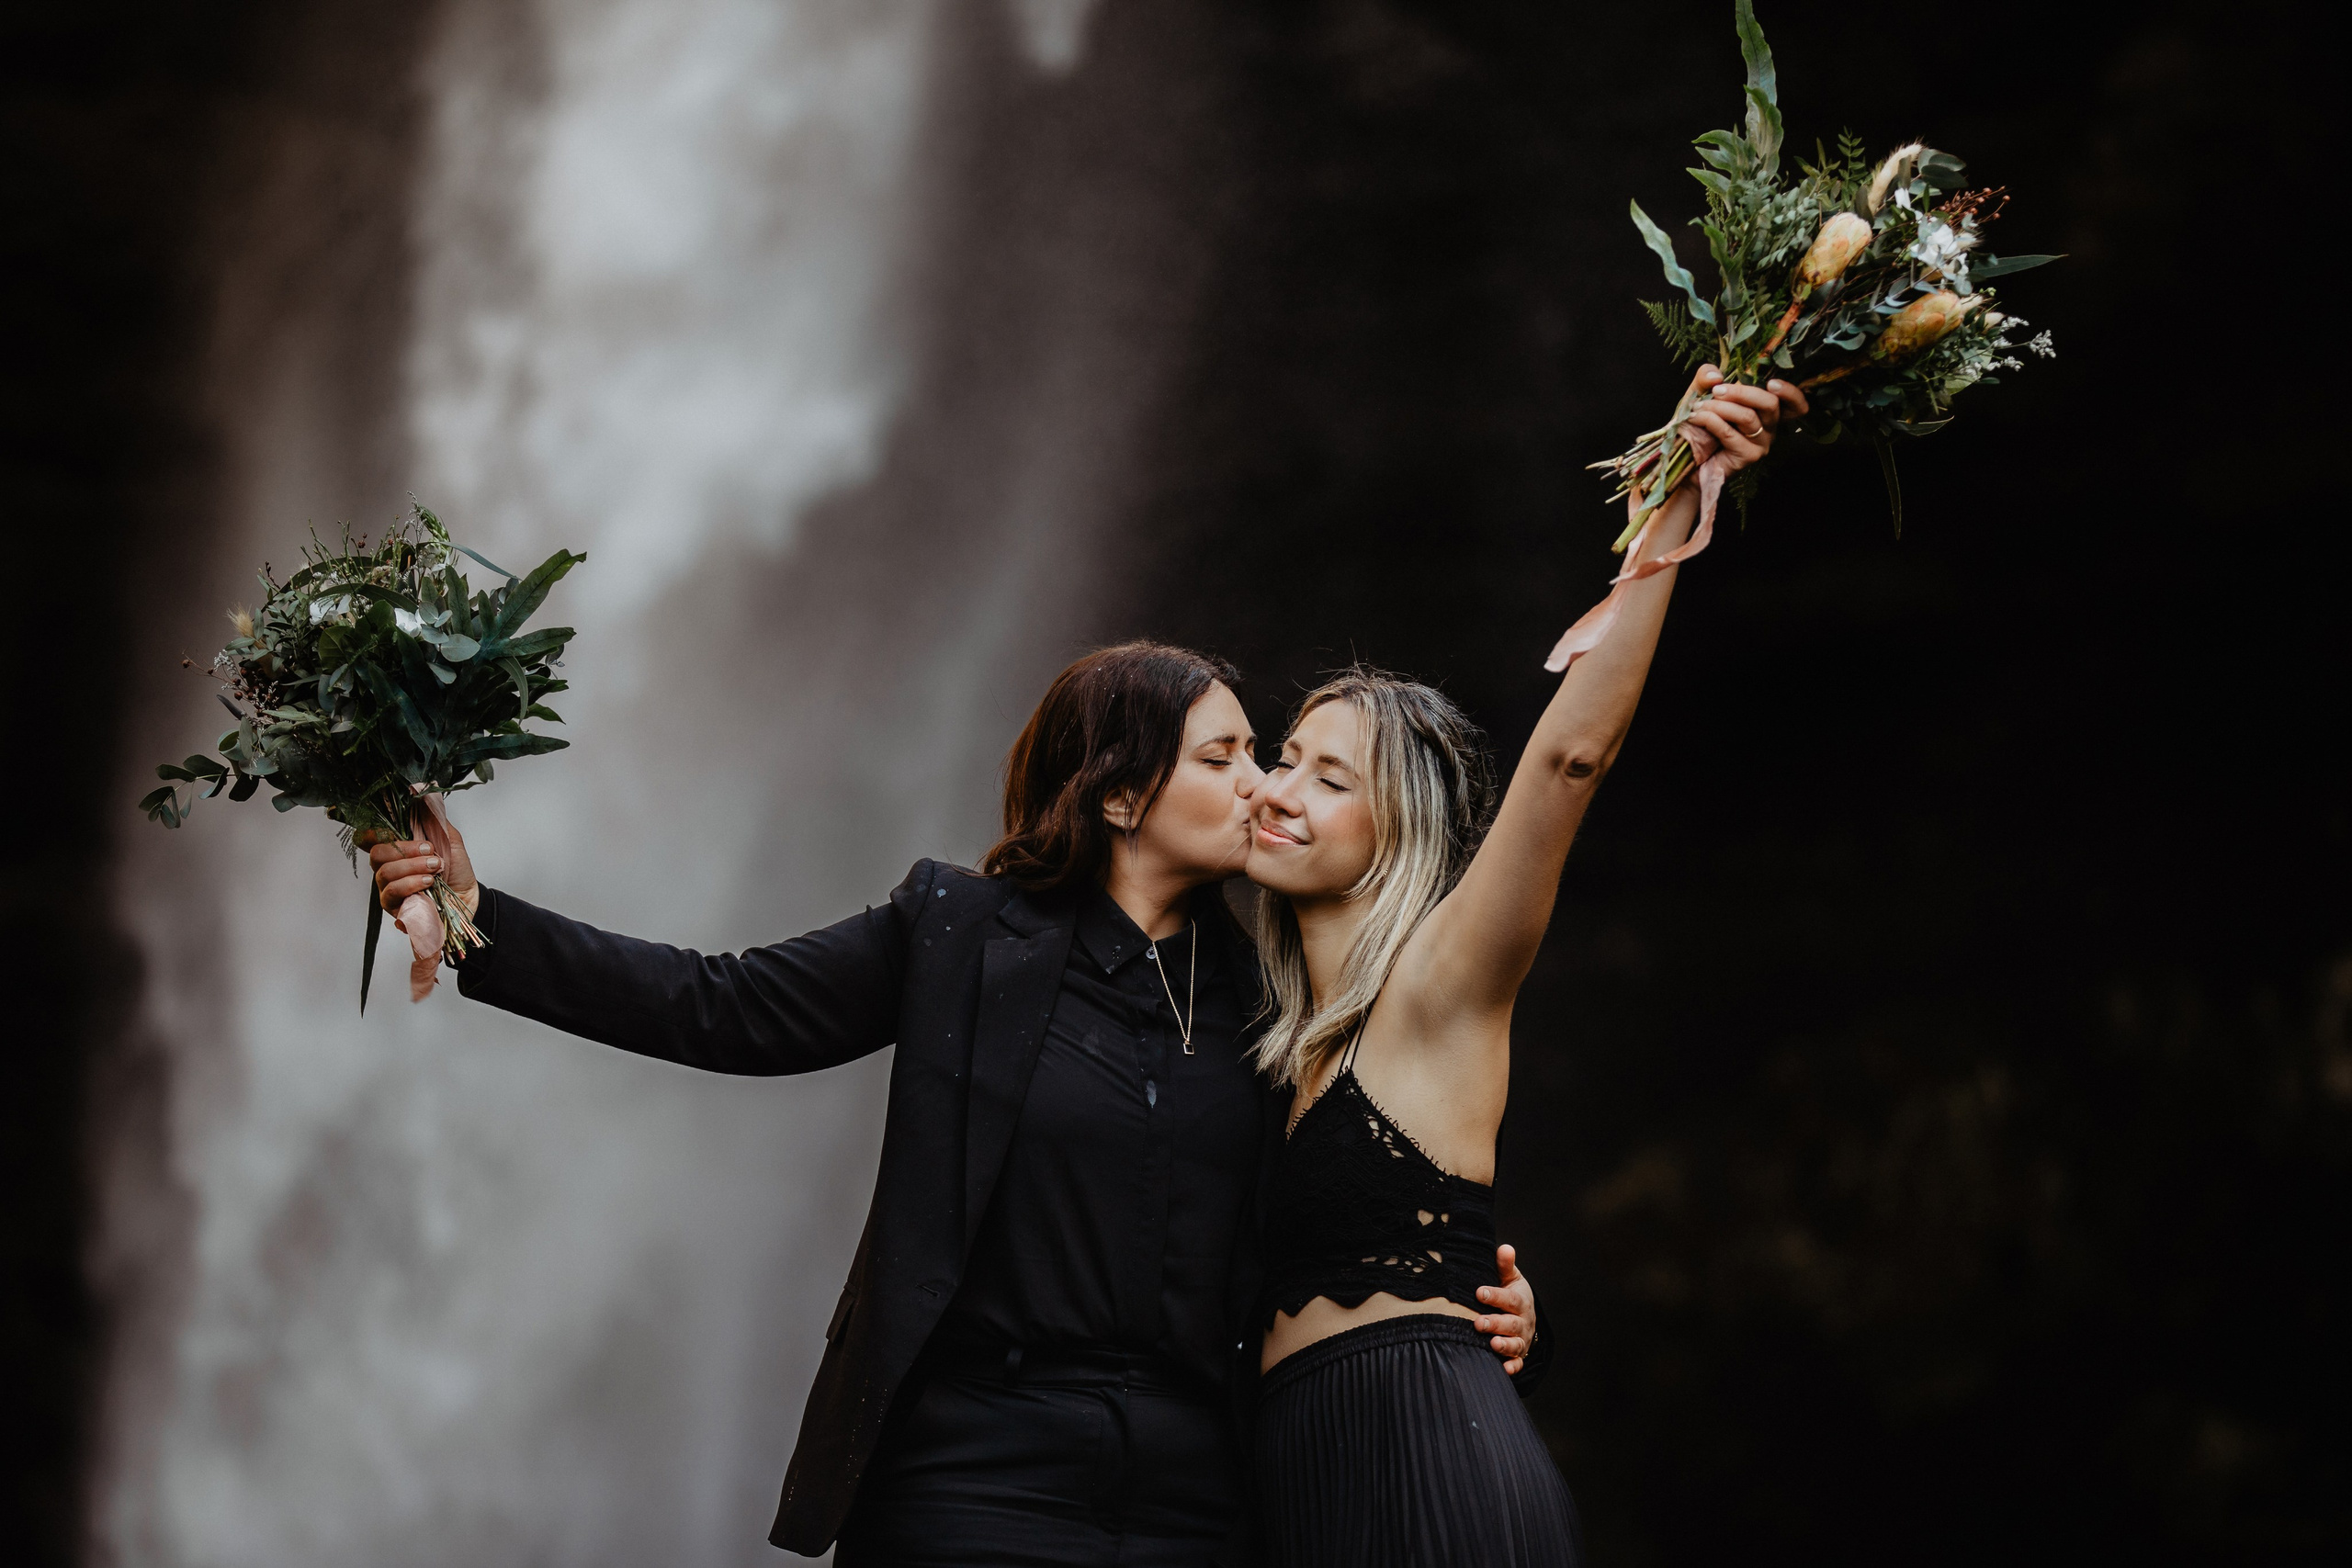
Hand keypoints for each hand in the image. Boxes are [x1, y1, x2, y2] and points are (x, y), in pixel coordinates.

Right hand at [360, 811, 478, 921]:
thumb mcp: (449, 839)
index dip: (373, 832)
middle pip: (376, 853)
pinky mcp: (393, 906)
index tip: (391, 830)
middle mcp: (388, 867)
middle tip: (429, 851)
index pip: (371, 837)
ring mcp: (388, 887)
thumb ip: (434, 820)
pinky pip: (392, 892)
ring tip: (435, 868)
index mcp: (397, 848)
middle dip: (404, 849)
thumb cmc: (456, 869)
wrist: (468, 895)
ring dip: (413, 867)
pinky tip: (427, 882)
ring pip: (385, 872)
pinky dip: (410, 884)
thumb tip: (423, 798)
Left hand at [1473, 1243, 1537, 1375]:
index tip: (1479, 1292)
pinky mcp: (1518, 1355)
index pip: (1510, 1299)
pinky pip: (1517, 1363)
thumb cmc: (1511, 1294)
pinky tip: (1503, 1369)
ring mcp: (1521, 1339)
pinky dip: (1512, 1367)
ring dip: (1505, 1346)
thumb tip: (1505, 1248)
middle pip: (1511, 1323)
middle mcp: (1523, 1322)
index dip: (1496, 1296)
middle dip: (1495, 1323)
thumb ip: (1505, 1265)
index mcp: (1521, 1301)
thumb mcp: (1510, 1279)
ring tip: (1492, 1344)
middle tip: (1478, 1322)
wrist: (1524, 1317)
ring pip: (1515, 1344)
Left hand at [1678, 364, 1810, 473]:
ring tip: (1699, 406)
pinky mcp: (1748, 456)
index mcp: (1766, 410)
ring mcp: (1761, 443)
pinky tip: (1696, 417)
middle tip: (1717, 390)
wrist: (1685, 456)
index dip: (1790, 393)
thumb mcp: (1701, 393)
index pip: (1794, 404)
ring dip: (1720, 407)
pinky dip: (1711, 421)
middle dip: (1742, 393)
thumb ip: (1706, 378)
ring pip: (1748, 417)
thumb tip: (1717, 374)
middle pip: (1770, 404)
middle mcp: (1769, 427)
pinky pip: (1730, 433)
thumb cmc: (1700, 422)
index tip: (1771, 383)